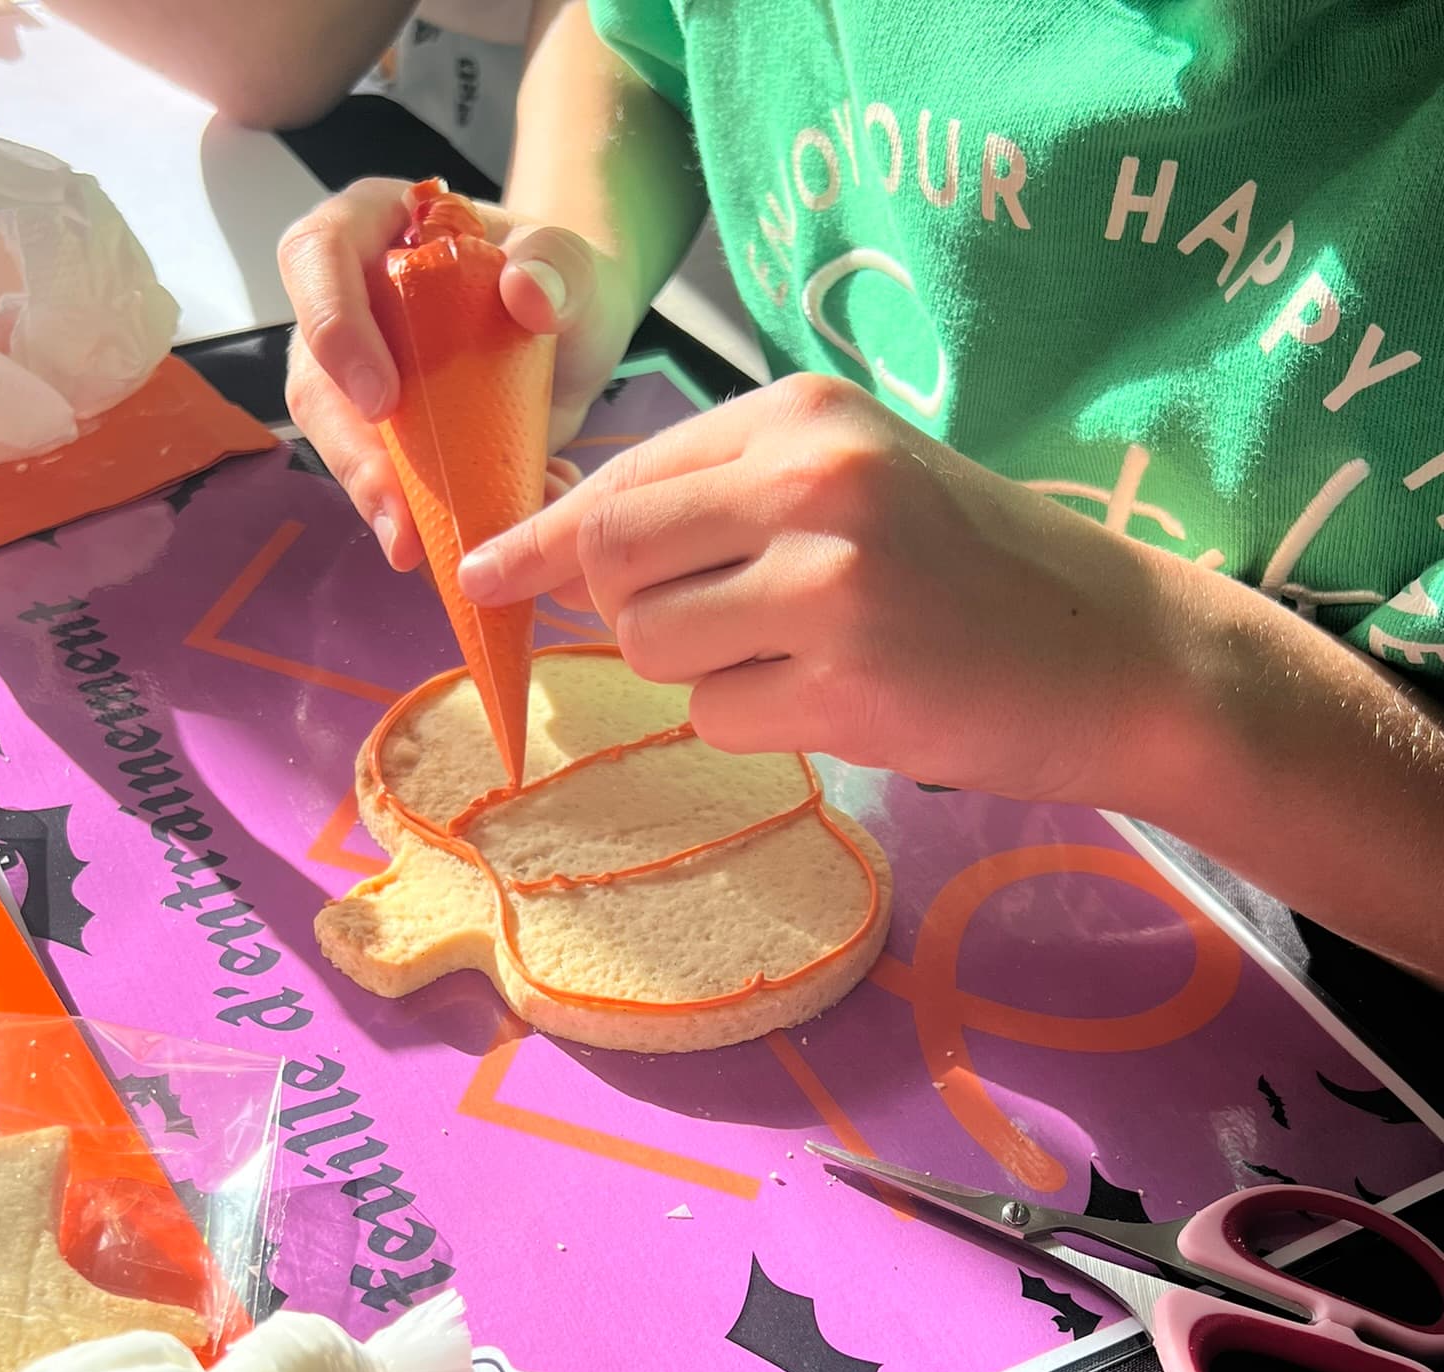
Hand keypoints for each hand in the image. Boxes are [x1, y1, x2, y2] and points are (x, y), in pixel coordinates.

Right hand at [278, 178, 636, 570]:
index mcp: (372, 228)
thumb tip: (526, 293)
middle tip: (397, 520)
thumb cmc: (559, 277)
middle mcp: (349, 302)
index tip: (382, 400)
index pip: (316, 258)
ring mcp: (361, 373)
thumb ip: (557, 265)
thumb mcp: (571, 262)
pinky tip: (480, 540)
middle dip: (354, 457)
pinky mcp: (388, 434)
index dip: (333, 328)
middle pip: (317, 378)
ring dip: (381, 503)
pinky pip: (389, 481)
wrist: (578, 325)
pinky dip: (428, 517)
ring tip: (423, 551)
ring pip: (343, 443)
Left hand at [458, 374, 1192, 808]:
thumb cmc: (979, 568)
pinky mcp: (847, 681)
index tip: (484, 573)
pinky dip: (758, 723)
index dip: (539, 538)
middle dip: (624, 611)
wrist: (1121, 650)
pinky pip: (717, 717)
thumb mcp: (856, 481)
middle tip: (707, 629)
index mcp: (802, 414)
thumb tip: (562, 542)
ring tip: (809, 657)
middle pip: (610, 559)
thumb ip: (722, 495)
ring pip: (655, 648)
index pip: (620, 477)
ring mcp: (830, 580)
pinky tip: (842, 699)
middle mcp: (810, 478)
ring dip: (705, 673)